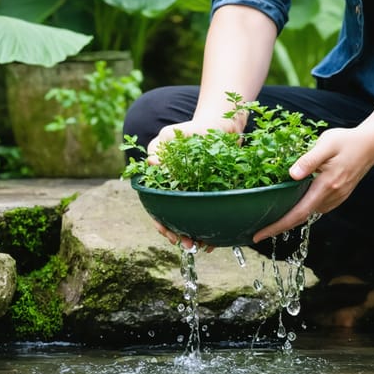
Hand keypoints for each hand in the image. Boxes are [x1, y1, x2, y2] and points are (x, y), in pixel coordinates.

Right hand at [146, 116, 236, 249]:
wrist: (221, 128)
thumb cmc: (192, 130)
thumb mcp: (171, 135)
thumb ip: (160, 148)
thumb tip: (152, 164)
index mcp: (161, 181)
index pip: (155, 207)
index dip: (160, 223)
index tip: (168, 232)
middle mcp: (175, 192)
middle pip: (171, 219)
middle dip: (177, 234)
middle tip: (187, 244)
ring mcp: (192, 195)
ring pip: (188, 221)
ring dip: (192, 235)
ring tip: (200, 245)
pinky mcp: (210, 197)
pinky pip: (207, 217)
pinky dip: (208, 228)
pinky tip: (213, 239)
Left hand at [253, 126, 373, 241]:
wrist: (372, 145)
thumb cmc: (347, 141)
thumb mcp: (326, 144)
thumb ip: (309, 160)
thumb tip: (291, 175)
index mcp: (326, 186)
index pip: (297, 213)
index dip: (277, 226)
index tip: (259, 235)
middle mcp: (331, 197)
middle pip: (300, 218)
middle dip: (278, 227)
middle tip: (257, 233)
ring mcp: (336, 198)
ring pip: (308, 213)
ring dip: (290, 219)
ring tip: (269, 219)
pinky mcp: (338, 196)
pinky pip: (316, 207)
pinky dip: (301, 210)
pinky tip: (291, 206)